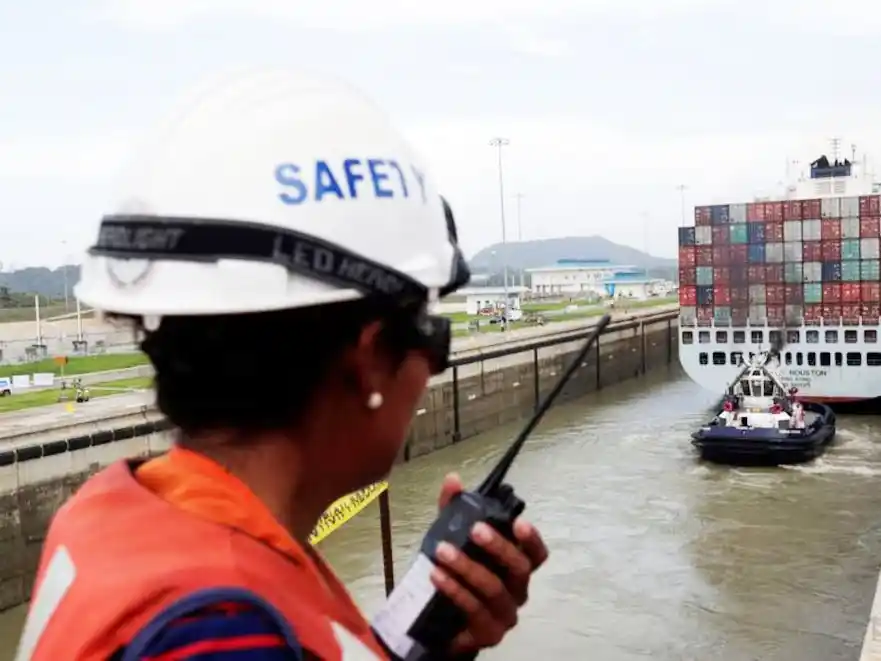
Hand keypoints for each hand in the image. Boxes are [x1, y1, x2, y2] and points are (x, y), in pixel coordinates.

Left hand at [429, 473, 548, 654]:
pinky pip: (474, 609)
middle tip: (474, 529)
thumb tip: (453, 479)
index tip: (519, 522)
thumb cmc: (456, 576)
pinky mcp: (488, 633)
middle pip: (519, 568)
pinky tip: (437, 575)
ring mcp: (505, 614)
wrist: (439, 622)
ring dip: (467, 567)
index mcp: (516, 566)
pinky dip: (455, 590)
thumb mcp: (452, 538)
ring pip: (494, 588)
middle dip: (498, 546)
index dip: (532, 539)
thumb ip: (453, 510)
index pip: (537, 554)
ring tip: (442, 551)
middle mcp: (517, 590)